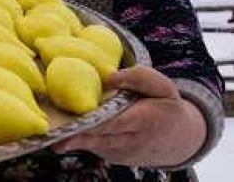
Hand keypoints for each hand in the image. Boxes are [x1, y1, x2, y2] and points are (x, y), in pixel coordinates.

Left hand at [51, 66, 206, 166]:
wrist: (180, 138)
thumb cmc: (166, 106)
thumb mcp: (163, 87)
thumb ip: (139, 77)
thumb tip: (109, 77)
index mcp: (143, 121)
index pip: (116, 123)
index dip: (96, 124)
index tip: (76, 124)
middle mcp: (131, 140)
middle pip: (100, 140)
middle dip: (77, 139)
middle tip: (55, 139)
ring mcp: (121, 152)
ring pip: (94, 145)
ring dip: (74, 140)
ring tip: (54, 135)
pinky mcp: (113, 157)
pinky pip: (95, 147)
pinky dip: (82, 140)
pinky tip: (66, 133)